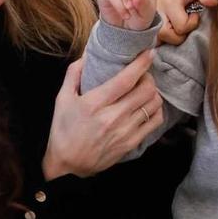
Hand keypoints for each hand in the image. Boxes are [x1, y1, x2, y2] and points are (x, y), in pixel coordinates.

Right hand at [42, 52, 162, 179]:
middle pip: (146, 90)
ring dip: (153, 93)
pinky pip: (155, 121)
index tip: (149, 53)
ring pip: (153, 104)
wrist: (67, 166)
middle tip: (143, 74)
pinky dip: (155, 110)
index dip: (141, 64)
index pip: (126, 80)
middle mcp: (113, 117)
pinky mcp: (132, 143)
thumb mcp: (62, 99)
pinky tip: (146, 107)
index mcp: (94, 104)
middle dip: (148, 77)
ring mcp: (125, 131)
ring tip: (145, 90)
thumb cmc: (63, 130)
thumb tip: (87, 54)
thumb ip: (73, 74)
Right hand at [156, 0, 217, 44]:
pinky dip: (164, 37)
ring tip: (179, 25)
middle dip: (181, 34)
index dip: (192, 23)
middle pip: (168, 36)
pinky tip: (171, 29)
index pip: (181, 27)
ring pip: (160, 39)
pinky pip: (154, 38)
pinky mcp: (148, 24)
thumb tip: (213, 2)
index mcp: (169, 4)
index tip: (194, 14)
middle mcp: (157, 14)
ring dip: (172, 36)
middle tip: (186, 21)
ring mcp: (150, 20)